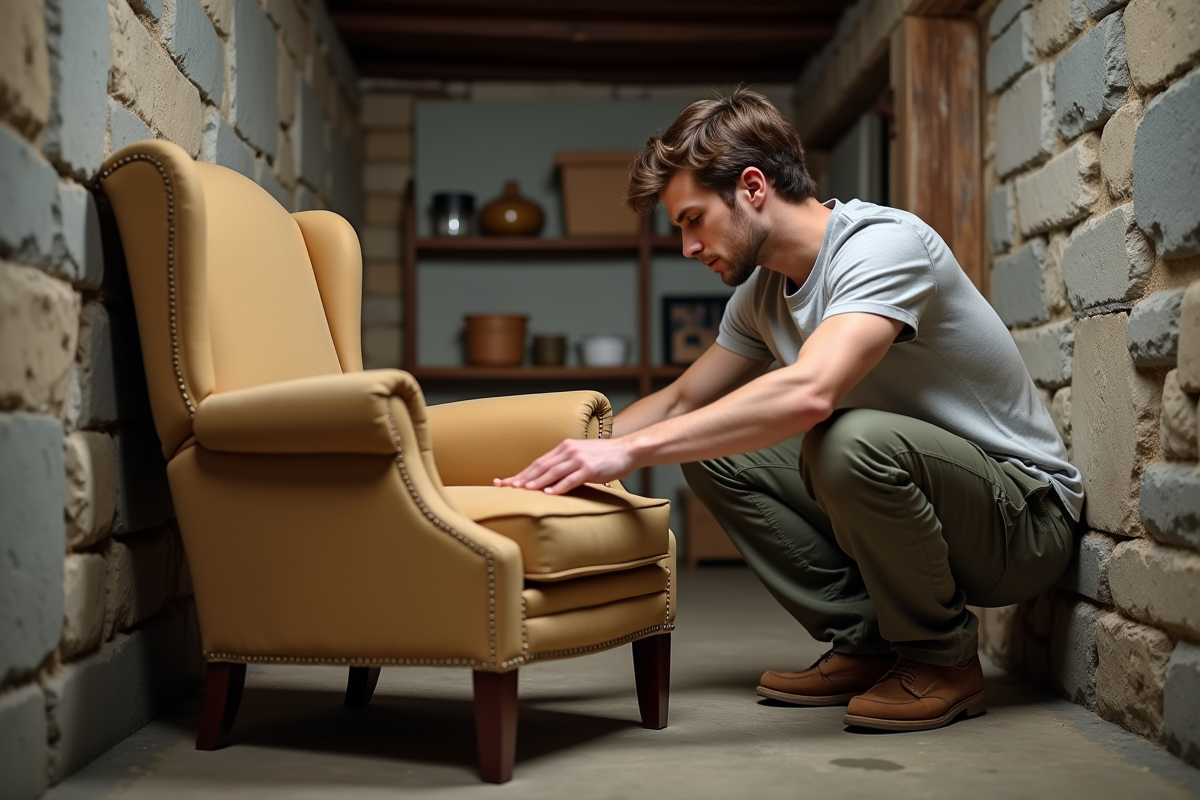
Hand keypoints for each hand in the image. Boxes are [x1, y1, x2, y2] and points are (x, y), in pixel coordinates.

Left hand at [494, 438, 637, 494]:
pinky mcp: (590, 468)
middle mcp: (569, 451)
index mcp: (564, 447)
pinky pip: (571, 479)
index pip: (538, 462)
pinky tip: (549, 494)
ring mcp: (579, 459)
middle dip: (523, 477)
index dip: (521, 472)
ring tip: (523, 491)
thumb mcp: (581, 456)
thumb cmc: (604, 457)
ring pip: (553, 472)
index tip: (506, 482)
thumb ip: (565, 464)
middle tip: (507, 488)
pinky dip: (559, 487)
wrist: (627, 450)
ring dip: (536, 482)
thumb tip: (549, 479)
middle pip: (541, 466)